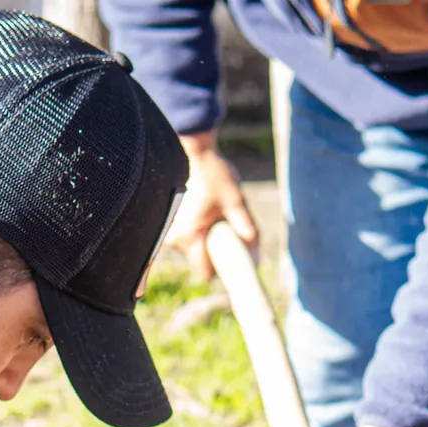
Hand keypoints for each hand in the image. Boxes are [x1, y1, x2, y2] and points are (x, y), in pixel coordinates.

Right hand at [171, 131, 258, 281]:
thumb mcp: (235, 200)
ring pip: (196, 247)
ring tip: (219, 216)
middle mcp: (178, 238)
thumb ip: (244, 225)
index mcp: (191, 236)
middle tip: (230, 230)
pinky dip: (201, 231)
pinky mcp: (174, 222)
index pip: (205, 273)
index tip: (233, 261)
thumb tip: (254, 247)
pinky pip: (190, 236)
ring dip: (209, 239)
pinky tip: (208, 212)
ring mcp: (173, 230)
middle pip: (202, 259)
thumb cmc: (215, 174)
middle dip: (218, 250)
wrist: (196, 153)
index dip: (221, 271)